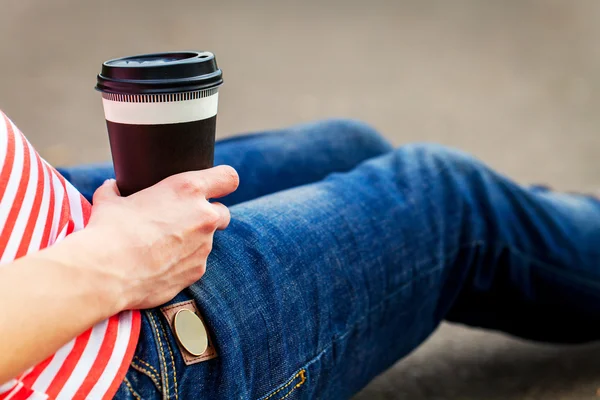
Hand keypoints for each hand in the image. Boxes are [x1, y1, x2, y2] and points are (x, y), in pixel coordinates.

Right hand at [82, 166, 238, 311]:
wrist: (106, 272)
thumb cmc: (109, 230)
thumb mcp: (110, 200)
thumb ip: (117, 189)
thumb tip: (112, 186)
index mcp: (188, 189)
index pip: (228, 177)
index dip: (224, 181)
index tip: (218, 186)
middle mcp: (204, 216)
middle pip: (223, 212)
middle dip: (208, 216)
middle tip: (183, 220)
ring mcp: (204, 246)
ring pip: (207, 240)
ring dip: (192, 241)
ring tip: (161, 246)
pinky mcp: (198, 270)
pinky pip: (196, 263)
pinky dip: (183, 263)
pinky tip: (160, 265)